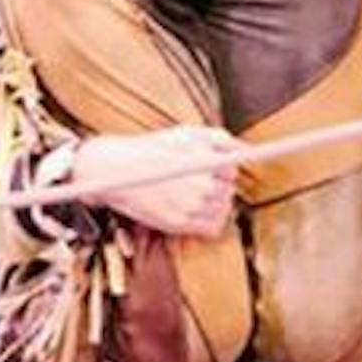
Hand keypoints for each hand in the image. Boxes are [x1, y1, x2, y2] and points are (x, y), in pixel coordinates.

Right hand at [67, 126, 240, 238]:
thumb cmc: (152, 148)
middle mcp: (202, 183)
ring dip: (215, 205)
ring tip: (196, 196)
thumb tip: (245, 149)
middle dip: (219, 187)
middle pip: (229, 192)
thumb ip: (220, 138)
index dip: (222, 170)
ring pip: (223, 210)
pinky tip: (197, 212)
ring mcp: (192, 205)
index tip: (212, 170)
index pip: (233, 171)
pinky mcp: (180, 223)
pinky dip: (210, 222)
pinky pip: (212, 228)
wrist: (116, 169)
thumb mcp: (187, 132)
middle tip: (199, 182)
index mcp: (205, 159)